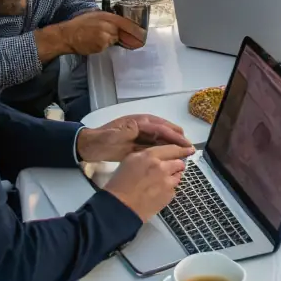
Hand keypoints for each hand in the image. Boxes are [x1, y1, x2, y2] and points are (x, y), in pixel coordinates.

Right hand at [39, 10, 145, 59]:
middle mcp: (107, 25)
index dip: (135, 29)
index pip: (125, 22)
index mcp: (105, 16)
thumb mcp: (94, 15)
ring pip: (113, 39)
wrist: (67, 35)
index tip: (142, 33)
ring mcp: (105, 36)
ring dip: (109, 39)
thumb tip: (118, 23)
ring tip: (96, 37)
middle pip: (120, 32)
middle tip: (105, 34)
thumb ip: (107, 18)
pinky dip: (103, 45)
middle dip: (117, 34)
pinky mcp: (101, 46)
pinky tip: (93, 42)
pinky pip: (107, 46)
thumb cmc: (79, 24)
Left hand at [78, 114, 192, 163]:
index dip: (174, 135)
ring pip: (161, 139)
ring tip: (185, 153)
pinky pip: (154, 147)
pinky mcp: (138, 145)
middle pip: (164, 131)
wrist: (90, 146)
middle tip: (190, 148)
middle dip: (178, 138)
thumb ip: (125, 131)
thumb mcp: (112, 135)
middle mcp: (143, 126)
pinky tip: (170, 158)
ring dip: (172, 145)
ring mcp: (141, 136)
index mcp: (138, 122)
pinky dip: (164, 151)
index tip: (185, 142)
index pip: (160, 127)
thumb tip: (138, 125)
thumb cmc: (101, 139)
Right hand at [103, 144, 188, 221]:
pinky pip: (174, 188)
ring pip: (178, 176)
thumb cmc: (120, 182)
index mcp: (150, 156)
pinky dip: (169, 188)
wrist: (121, 207)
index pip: (173, 148)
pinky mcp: (170, 195)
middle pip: (179, 162)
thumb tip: (159, 156)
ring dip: (173, 177)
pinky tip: (158, 192)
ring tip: (160, 182)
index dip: (181, 149)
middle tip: (167, 168)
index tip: (188, 149)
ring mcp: (168, 182)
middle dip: (176, 164)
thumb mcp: (130, 160)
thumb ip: (147, 155)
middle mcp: (162, 167)